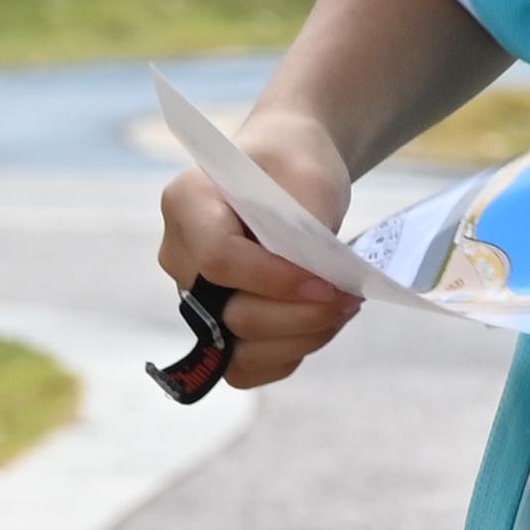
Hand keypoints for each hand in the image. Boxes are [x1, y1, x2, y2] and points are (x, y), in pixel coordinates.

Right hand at [153, 114, 365, 389]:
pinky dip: (287, 354)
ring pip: (236, 350)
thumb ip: (305, 228)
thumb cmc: (293, 164)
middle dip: (298, 316)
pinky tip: (319, 326)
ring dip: (298, 339)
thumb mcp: (309, 176)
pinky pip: (244, 365)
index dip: (275, 281)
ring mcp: (193, 295)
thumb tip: (314, 286)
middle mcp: (179, 255)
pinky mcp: (215, 324)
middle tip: (350, 298)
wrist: (285, 170)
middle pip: (228, 314)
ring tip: (341, 310)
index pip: (218, 260)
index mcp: (187, 203)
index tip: (326, 282)